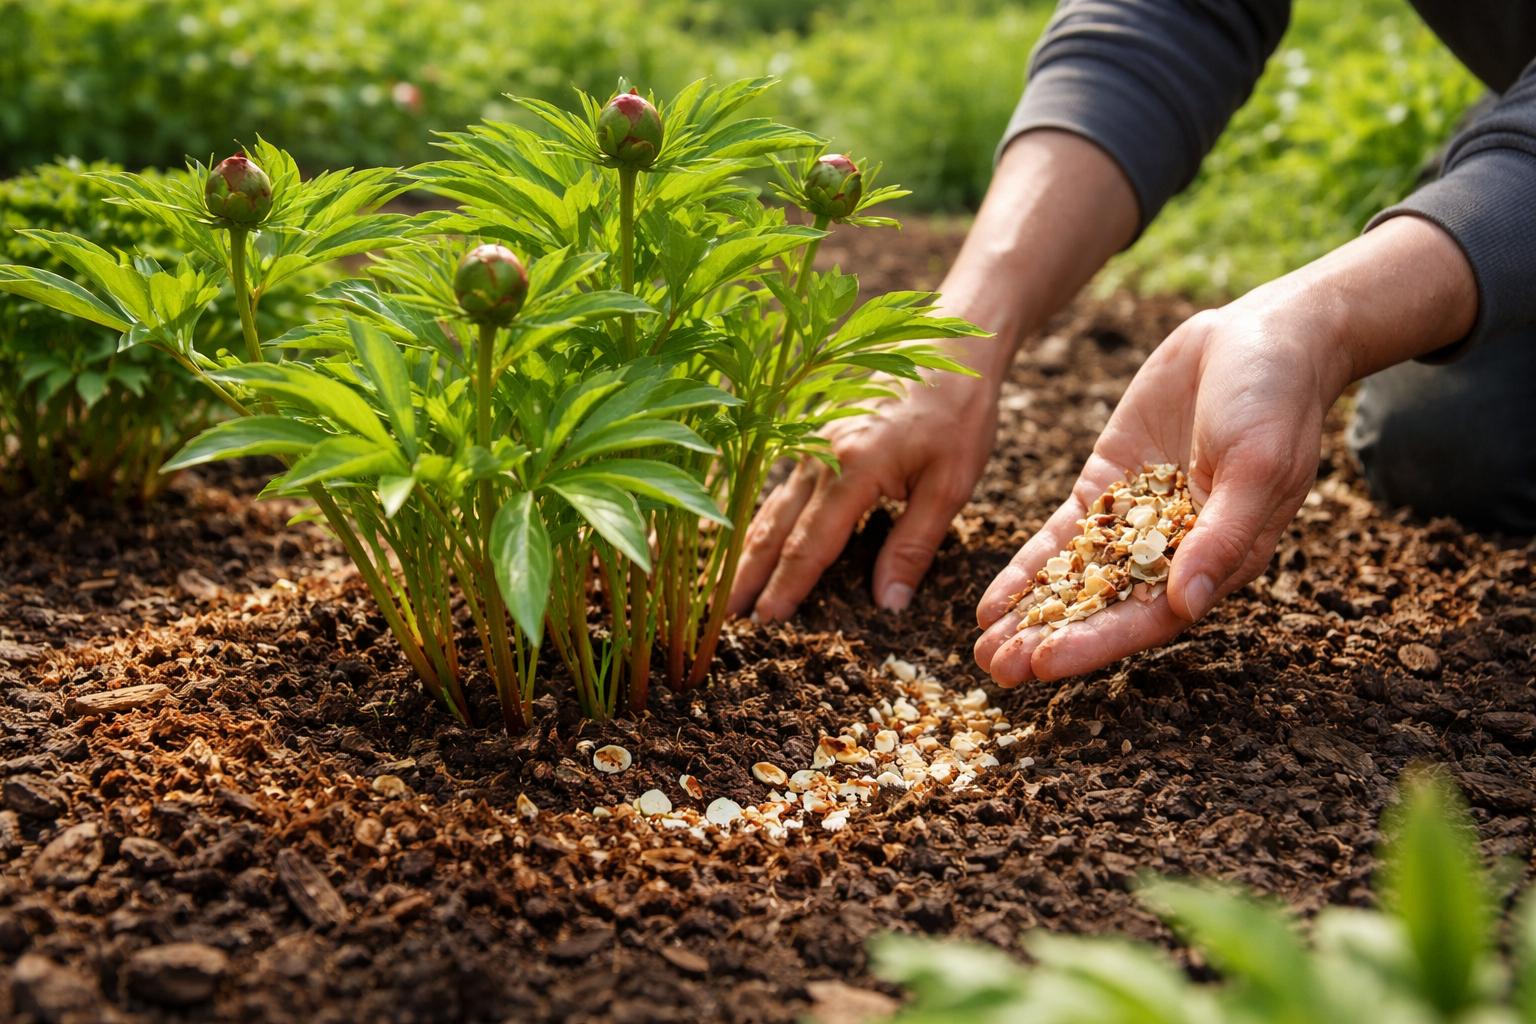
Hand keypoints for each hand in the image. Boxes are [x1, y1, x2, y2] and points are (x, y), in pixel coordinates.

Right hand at [729, 371, 998, 620]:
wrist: (952, 347)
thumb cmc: (960, 414)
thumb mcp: (951, 485)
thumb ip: (913, 545)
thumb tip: (888, 603)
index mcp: (854, 468)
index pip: (811, 543)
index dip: (786, 585)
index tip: (764, 621)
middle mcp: (822, 455)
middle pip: (775, 526)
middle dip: (747, 573)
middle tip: (722, 616)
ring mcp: (814, 442)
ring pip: (773, 506)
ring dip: (748, 548)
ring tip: (728, 588)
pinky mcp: (818, 436)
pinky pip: (783, 486)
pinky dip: (765, 519)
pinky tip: (756, 539)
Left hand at [973, 297, 1347, 685]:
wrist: (1265, 336)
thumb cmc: (1277, 403)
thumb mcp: (1259, 466)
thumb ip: (1223, 536)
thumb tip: (1187, 603)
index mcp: (1219, 562)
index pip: (1150, 616)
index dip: (1097, 642)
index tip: (1045, 664)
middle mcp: (1174, 552)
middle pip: (1104, 608)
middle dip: (1050, 639)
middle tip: (996, 671)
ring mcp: (1135, 519)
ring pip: (1074, 579)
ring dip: (1031, 615)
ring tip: (983, 650)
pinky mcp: (1108, 486)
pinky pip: (1061, 536)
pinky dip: (1028, 567)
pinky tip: (992, 600)